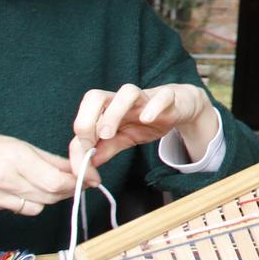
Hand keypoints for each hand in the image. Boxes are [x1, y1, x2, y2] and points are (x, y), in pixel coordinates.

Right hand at [0, 130, 85, 219]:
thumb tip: (74, 168)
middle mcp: (1, 180)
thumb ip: (43, 158)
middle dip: (65, 190)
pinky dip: (18, 202)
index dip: (78, 183)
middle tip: (72, 183)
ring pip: (34, 207)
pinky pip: (12, 210)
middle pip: (49, 196)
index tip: (90, 180)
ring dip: (43, 198)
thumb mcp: (10, 142)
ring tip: (34, 183)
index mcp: (12, 157)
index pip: (55, 181)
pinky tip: (7, 189)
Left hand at [69, 82, 217, 170]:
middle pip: (94, 96)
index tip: (85, 167)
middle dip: (86, 121)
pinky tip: (147, 119)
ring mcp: (145, 97)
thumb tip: (86, 166)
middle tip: (90, 143)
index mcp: (107, 109)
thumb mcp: (124, 138)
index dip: (79, 144)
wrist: (179, 107)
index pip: (83, 120)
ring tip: (110, 134)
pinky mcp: (168, 98)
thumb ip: (106, 149)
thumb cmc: (146, 119)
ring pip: (126, 92)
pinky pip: (161, 97)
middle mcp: (121, 100)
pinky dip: (153, 107)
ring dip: (113, 113)